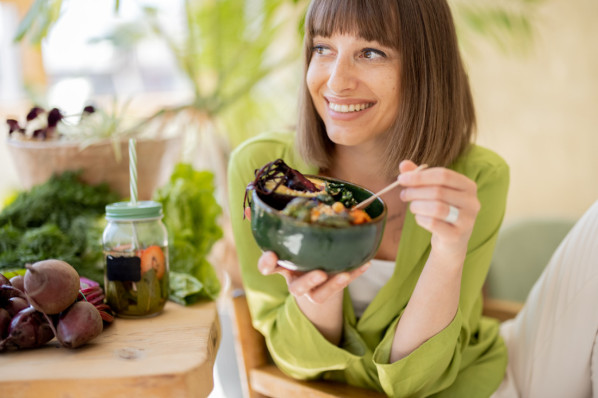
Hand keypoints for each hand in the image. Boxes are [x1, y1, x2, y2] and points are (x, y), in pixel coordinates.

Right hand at [245, 207, 369, 302]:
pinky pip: (341, 287)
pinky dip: (353, 274)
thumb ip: (275, 221)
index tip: (271, 255)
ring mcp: (312, 289)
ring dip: (331, 286)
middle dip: (306, 281)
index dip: (267, 263)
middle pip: (295, 288)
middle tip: (319, 273)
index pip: (268, 267)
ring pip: (318, 295)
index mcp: (282, 265)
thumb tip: (252, 206)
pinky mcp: (329, 292)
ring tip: (342, 274)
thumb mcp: (288, 235)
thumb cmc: (299, 249)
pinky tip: (365, 263)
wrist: (314, 277)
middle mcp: (295, 280)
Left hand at [397, 160, 480, 256]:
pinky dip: (421, 219)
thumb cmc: (441, 210)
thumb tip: (403, 164)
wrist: (451, 241)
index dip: (420, 176)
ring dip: (417, 206)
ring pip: (436, 208)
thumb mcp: (432, 191)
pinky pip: (433, 223)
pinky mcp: (457, 235)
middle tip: (403, 195)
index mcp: (468, 186)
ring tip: (412, 207)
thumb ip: (419, 176)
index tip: (401, 179)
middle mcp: (472, 202)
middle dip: (415, 192)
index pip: (443, 175)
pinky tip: (419, 218)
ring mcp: (467, 220)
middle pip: (438, 191)